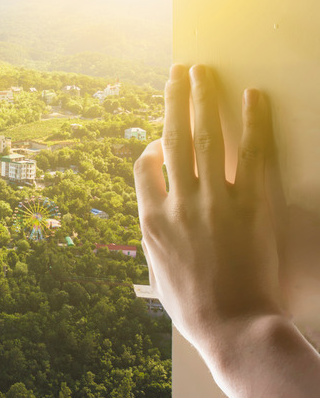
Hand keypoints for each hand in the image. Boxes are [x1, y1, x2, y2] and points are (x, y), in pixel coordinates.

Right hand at [135, 65, 319, 397]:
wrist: (233, 325)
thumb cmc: (193, 306)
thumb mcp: (157, 270)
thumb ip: (154, 234)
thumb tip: (154, 211)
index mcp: (153, 219)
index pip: (146, 166)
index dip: (152, 147)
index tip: (161, 142)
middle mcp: (180, 201)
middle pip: (174, 138)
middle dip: (175, 100)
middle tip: (179, 72)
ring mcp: (216, 200)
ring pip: (207, 137)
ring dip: (204, 98)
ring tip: (203, 72)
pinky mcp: (252, 205)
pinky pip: (253, 154)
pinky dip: (253, 122)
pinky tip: (253, 96)